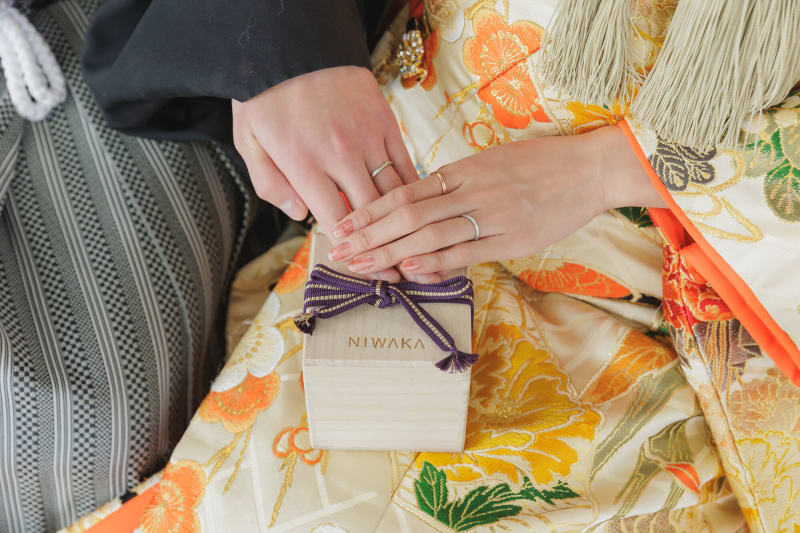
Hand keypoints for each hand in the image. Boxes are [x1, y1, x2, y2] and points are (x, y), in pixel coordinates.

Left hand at [232, 66, 417, 279]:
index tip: (369, 272)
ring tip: (413, 246)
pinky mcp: (385, 121)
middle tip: (398, 270)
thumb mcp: (249, 140)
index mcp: (303, 163)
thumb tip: (300, 214)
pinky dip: (411, 187)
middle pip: (371, 214)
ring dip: (404, 224)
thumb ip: (270, 184)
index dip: (355, 253)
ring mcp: (367, 137)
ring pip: (394, 191)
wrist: (294, 43)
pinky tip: (415, 205)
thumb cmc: (266, 95)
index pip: (336, 222)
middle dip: (386, 248)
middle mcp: (339, 154)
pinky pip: (405, 162)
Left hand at [325, 126, 665, 281]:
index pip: (405, 192)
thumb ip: (458, 181)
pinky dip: (435, 263)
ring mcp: (490, 215)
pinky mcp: (511, 238)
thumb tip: (423, 200)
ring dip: (391, 253)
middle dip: (370, 235)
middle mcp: (470, 190)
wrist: (589, 169)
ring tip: (361, 266)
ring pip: (430, 234)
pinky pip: (466, 253)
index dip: (371, 211)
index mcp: (462, 170)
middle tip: (339, 251)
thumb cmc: (541, 165)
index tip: (345, 225)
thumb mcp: (492, 162)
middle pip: (408, 214)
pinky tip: (409, 272)